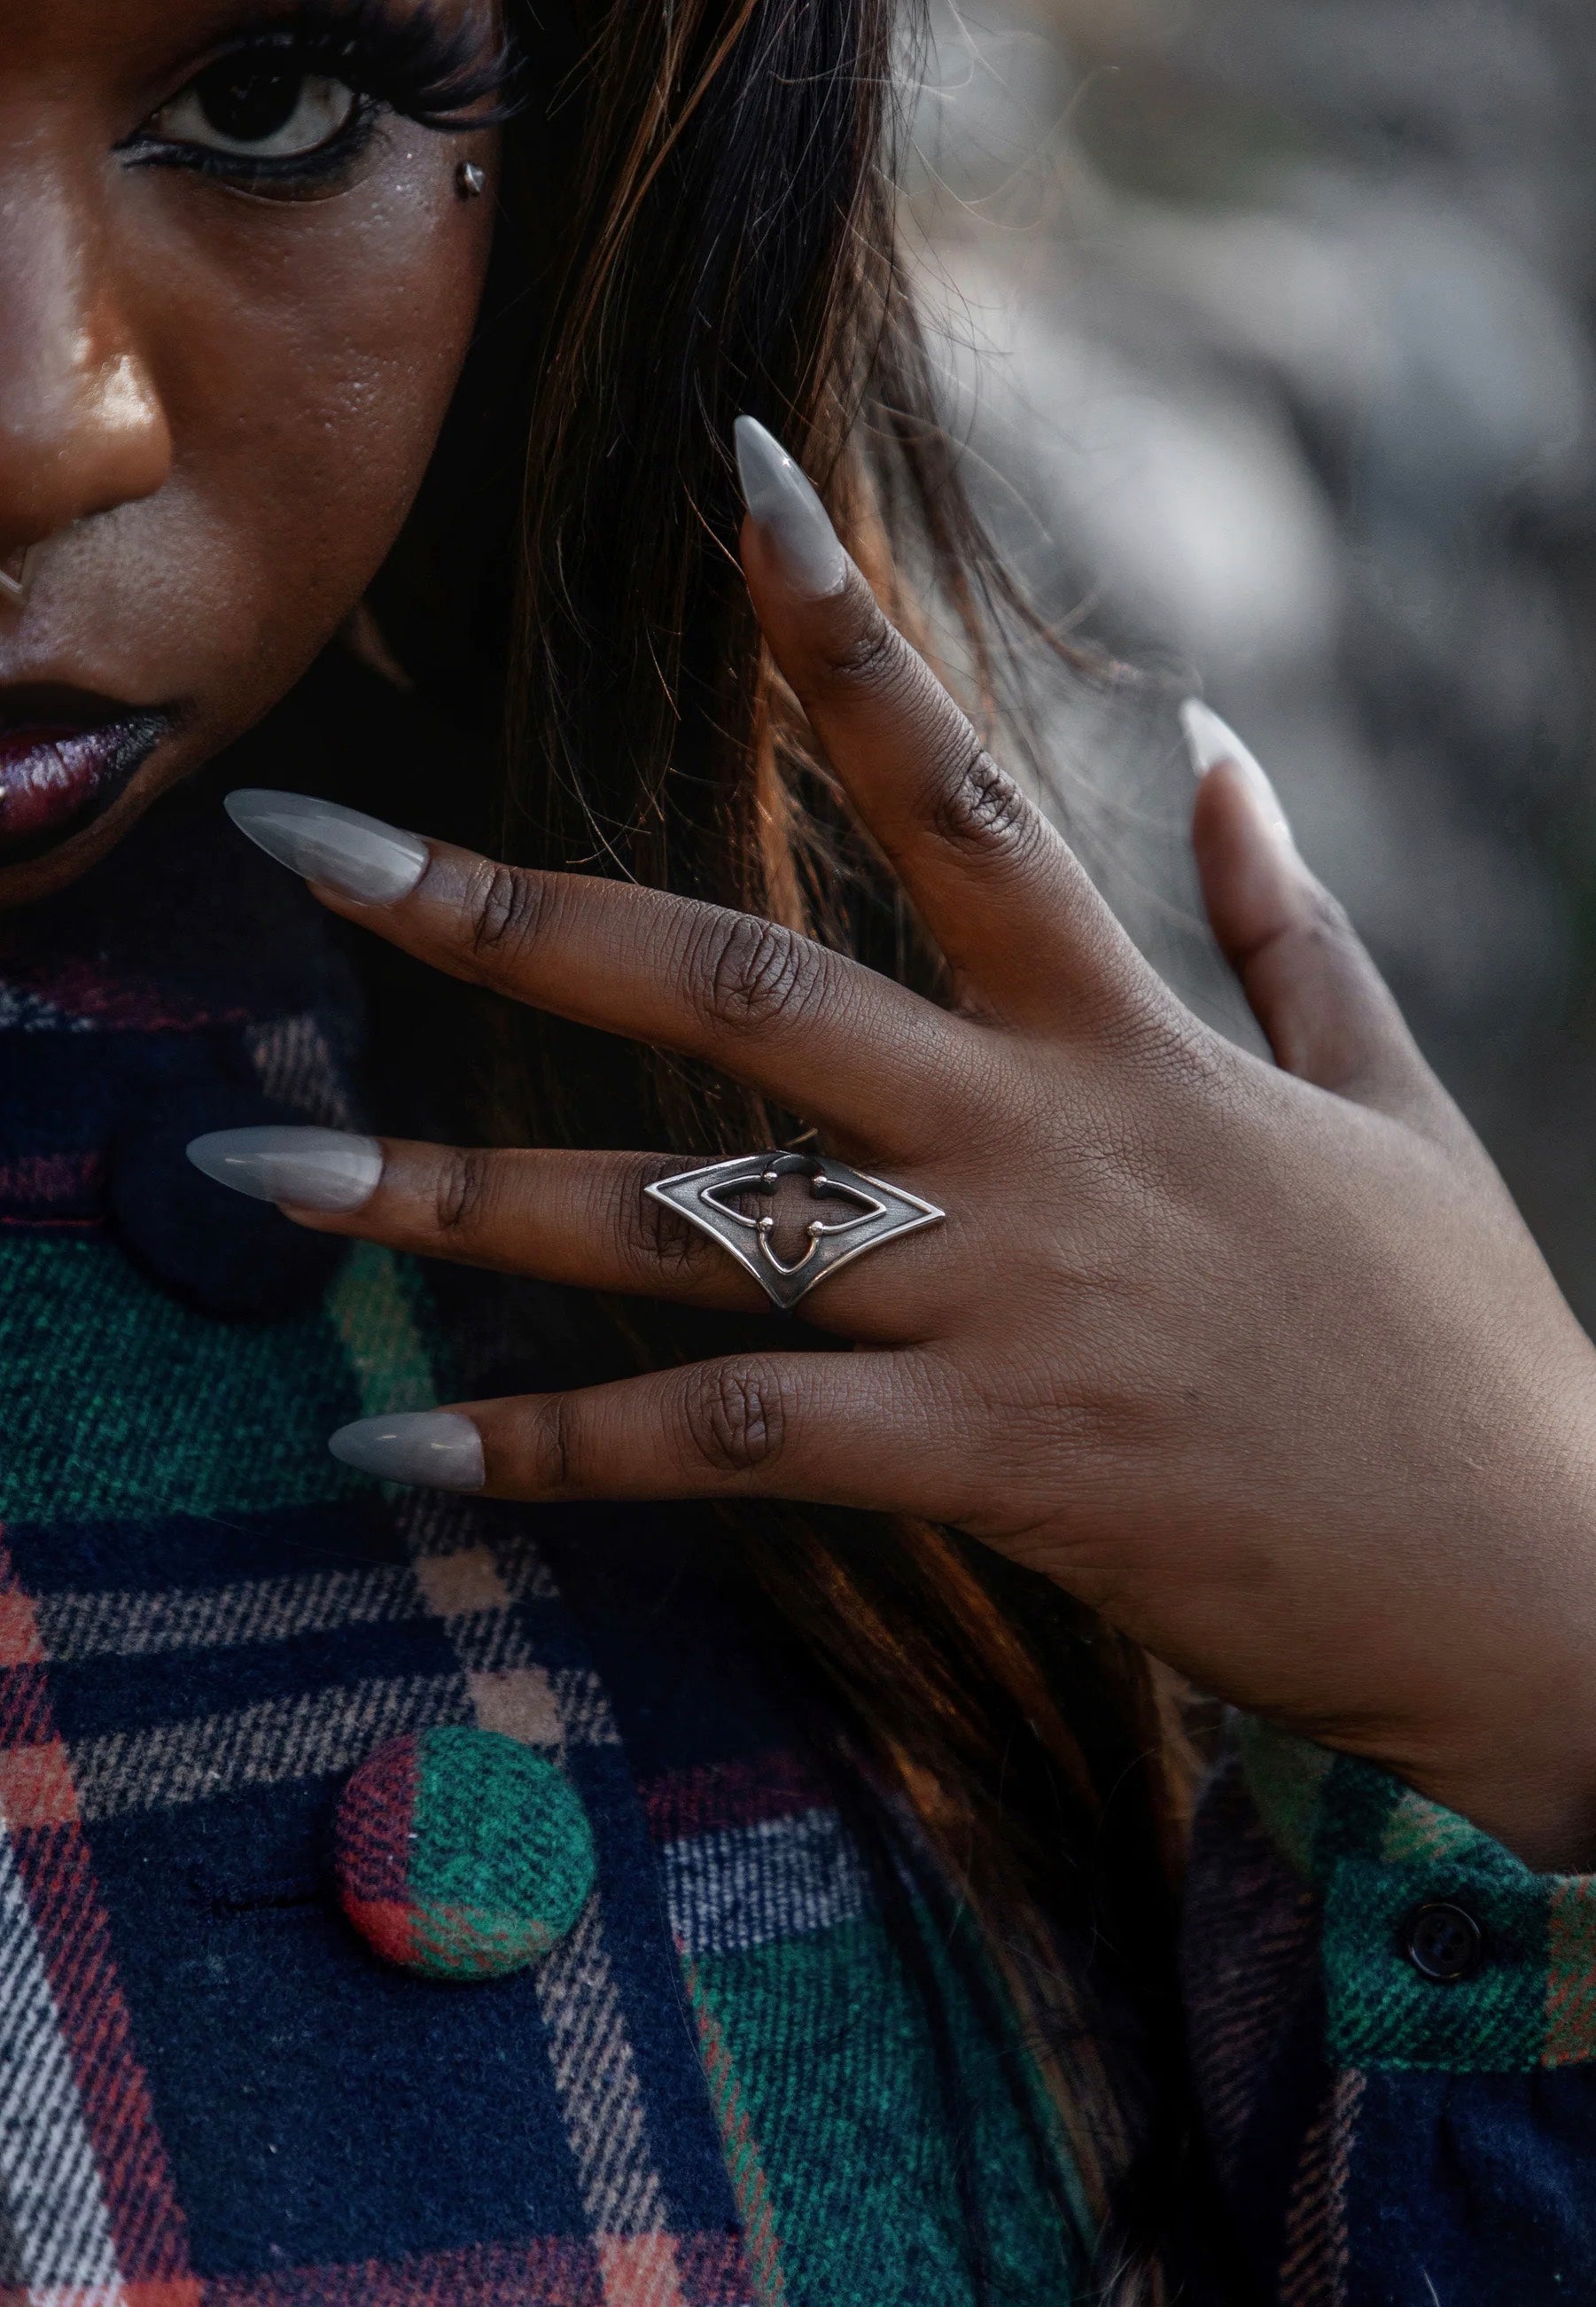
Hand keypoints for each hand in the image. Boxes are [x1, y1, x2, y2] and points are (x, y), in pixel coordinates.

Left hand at [211, 433, 1595, 1870]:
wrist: (1540, 1580)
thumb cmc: (1453, 1338)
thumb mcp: (1384, 1094)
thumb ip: (1278, 917)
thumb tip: (1223, 744)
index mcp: (1126, 1030)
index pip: (958, 784)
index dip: (842, 622)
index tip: (730, 476)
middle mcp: (1040, 1139)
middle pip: (739, 986)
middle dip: (506, 913)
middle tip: (305, 844)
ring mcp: (1009, 1302)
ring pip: (687, 1224)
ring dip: (452, 1204)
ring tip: (250, 1182)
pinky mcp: (999, 1464)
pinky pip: (730, 1447)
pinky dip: (553, 1458)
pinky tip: (393, 1463)